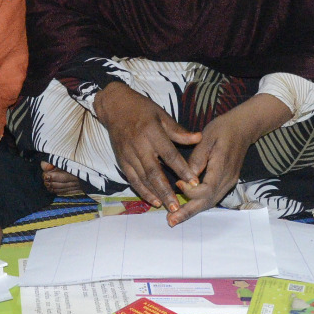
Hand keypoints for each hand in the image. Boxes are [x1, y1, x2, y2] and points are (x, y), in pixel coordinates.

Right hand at [92, 82, 201, 212]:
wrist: (115, 106)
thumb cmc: (142, 109)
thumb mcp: (162, 115)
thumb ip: (179, 131)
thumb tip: (199, 138)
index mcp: (152, 133)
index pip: (170, 154)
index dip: (182, 169)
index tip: (194, 182)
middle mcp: (139, 146)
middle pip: (154, 172)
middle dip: (167, 191)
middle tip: (178, 206)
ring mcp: (128, 154)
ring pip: (143, 179)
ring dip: (156, 194)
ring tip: (168, 207)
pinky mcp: (121, 160)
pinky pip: (133, 179)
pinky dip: (143, 191)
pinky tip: (154, 201)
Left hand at [171, 94, 292, 225]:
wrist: (243, 128)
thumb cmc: (223, 129)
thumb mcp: (207, 138)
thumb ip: (197, 158)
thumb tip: (186, 177)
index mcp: (222, 167)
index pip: (206, 189)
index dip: (190, 191)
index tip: (177, 183)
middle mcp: (227, 179)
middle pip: (208, 202)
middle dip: (188, 212)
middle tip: (171, 221)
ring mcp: (228, 182)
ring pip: (210, 202)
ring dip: (192, 211)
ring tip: (175, 219)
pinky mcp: (226, 182)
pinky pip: (212, 197)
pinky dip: (199, 204)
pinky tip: (186, 207)